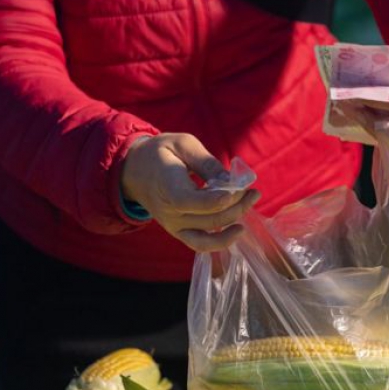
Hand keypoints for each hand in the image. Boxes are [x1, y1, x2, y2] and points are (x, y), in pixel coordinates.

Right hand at [121, 134, 260, 251]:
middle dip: (238, 206)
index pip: (199, 202)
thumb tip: (230, 180)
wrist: (135, 171)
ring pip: (209, 236)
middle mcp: (170, 213)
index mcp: (168, 188)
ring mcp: (173, 226)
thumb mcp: (182, 144)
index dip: (224, 198)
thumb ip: (207, 162)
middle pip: (211, 218)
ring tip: (249, 206)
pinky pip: (200, 245)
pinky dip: (220, 241)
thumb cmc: (161, 153)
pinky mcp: (178, 233)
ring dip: (234, 223)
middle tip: (254, 192)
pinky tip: (237, 229)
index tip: (243, 187)